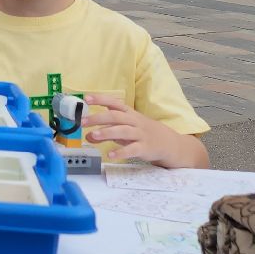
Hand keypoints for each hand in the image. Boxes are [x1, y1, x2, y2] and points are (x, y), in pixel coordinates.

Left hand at [80, 93, 207, 168]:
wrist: (171, 144)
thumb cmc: (144, 134)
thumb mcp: (127, 129)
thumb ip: (107, 130)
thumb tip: (88, 135)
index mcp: (130, 114)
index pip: (114, 102)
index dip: (100, 99)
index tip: (86, 98)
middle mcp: (135, 122)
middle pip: (116, 116)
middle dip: (98, 117)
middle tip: (82, 121)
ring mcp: (141, 134)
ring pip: (123, 130)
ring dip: (107, 132)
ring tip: (92, 136)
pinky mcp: (146, 148)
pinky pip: (132, 149)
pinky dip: (121, 152)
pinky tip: (110, 156)